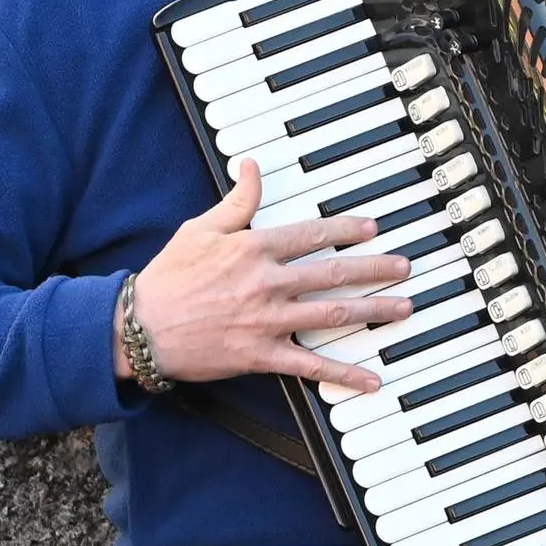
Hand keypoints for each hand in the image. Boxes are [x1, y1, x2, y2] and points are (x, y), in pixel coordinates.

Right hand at [128, 161, 407, 395]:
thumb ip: (236, 201)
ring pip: (331, 315)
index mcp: (253, 248)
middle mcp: (266, 283)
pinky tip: (372, 379)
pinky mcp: (261, 355)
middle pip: (333, 273)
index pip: (311, 234)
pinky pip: (310, 366)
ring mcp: (267, 321)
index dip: (346, 229)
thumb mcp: (200, 228)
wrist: (140, 328)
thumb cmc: (169, 277)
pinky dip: (344, 373)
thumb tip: (252, 166)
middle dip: (375, 269)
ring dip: (372, 311)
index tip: (373, 229)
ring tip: (403, 307)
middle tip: (405, 267)